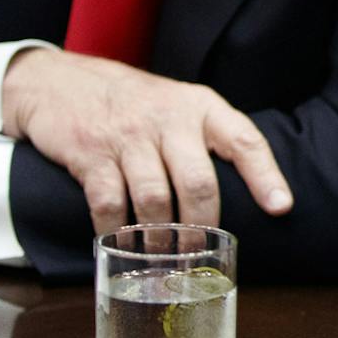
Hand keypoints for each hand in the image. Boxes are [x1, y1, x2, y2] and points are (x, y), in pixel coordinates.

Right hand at [1, 48, 290, 234]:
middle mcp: (169, 119)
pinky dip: (115, 230)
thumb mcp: (177, 105)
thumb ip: (206, 139)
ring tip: (164, 257)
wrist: (57, 80)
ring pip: (155, 198)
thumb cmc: (131, 102)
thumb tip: (245, 192)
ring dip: (160, 236)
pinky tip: (120, 243)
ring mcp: (128, 135)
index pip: (243, 139)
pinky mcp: (90, 152)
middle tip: (200, 252)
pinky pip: (109, 202)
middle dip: (202, 224)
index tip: (281, 208)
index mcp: (200, 107)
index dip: (265, 176)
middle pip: (198, 181)